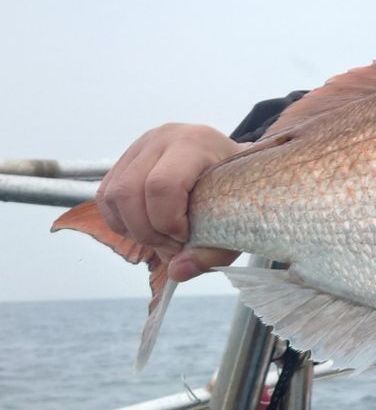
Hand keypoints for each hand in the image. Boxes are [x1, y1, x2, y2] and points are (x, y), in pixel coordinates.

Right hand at [96, 123, 245, 281]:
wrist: (232, 165)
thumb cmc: (236, 191)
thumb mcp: (237, 221)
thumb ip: (212, 252)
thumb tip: (177, 271)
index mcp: (195, 143)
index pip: (162, 185)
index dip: (167, 222)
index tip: (185, 238)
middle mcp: (163, 138)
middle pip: (130, 192)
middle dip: (147, 231)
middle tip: (172, 246)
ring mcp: (140, 146)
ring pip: (113, 195)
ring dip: (132, 228)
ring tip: (161, 239)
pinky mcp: (125, 160)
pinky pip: (105, 197)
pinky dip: (120, 222)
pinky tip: (146, 229)